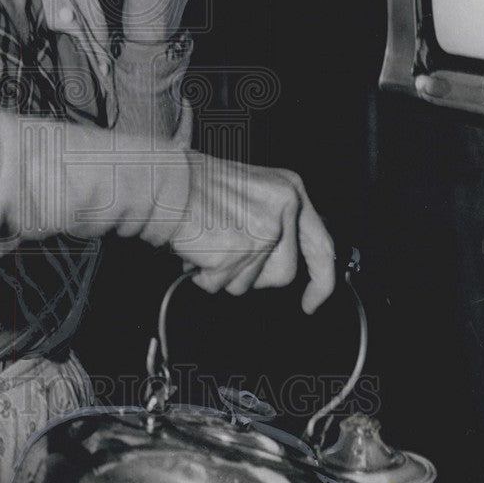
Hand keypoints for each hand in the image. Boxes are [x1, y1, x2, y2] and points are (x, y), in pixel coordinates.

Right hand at [170, 152, 335, 313]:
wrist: (162, 181)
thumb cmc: (194, 185)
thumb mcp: (252, 193)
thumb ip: (276, 223)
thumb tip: (284, 262)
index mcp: (290, 190)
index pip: (321, 246)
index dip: (320, 280)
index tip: (313, 301)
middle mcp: (283, 208)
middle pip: (284, 274)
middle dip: (254, 275)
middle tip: (228, 253)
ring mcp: (263, 230)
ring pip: (251, 284)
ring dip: (225, 274)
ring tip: (209, 242)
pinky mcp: (239, 249)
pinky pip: (223, 284)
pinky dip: (205, 275)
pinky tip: (197, 248)